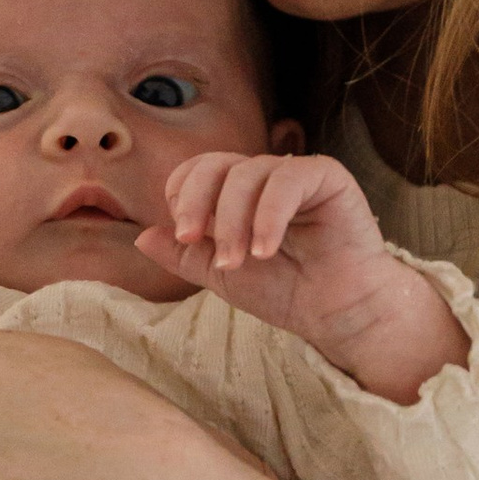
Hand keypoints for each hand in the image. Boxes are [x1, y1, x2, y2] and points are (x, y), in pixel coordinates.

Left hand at [136, 153, 468, 404]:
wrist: (335, 314)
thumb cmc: (285, 292)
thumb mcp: (221, 275)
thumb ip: (183, 255)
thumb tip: (142, 234)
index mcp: (237, 192)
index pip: (196, 170)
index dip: (182, 196)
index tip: (183, 236)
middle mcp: (265, 177)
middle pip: (216, 165)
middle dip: (197, 204)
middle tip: (192, 241)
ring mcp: (296, 174)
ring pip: (248, 174)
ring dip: (234, 221)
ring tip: (241, 261)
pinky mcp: (328, 177)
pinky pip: (289, 179)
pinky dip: (269, 215)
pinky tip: (266, 250)